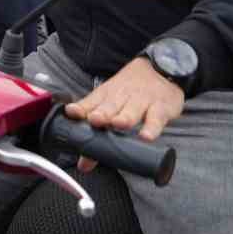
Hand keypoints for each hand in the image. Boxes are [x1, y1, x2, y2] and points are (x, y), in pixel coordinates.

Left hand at [63, 57, 182, 168]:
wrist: (160, 69)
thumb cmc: (130, 91)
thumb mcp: (111, 103)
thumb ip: (96, 134)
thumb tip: (83, 164)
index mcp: (106, 96)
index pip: (91, 103)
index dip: (81, 108)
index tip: (72, 112)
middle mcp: (121, 98)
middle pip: (109, 107)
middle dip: (101, 114)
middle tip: (95, 120)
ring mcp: (141, 102)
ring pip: (131, 110)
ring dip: (123, 117)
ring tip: (118, 124)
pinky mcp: (160, 108)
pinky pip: (156, 119)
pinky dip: (151, 128)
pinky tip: (146, 136)